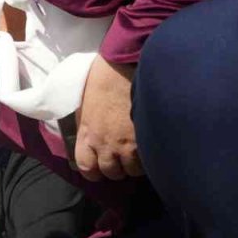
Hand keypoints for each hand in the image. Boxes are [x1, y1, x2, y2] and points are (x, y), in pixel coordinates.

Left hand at [74, 55, 140, 181]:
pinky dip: (151, 158)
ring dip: (136, 164)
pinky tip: (152, 147)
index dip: (94, 170)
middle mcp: (105, 144)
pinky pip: (150, 161)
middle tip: (123, 158)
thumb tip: (91, 138)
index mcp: (86, 134)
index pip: (85, 167)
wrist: (124, 65)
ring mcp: (128, 144)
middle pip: (111, 173)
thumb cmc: (102, 79)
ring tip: (140, 152)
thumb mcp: (86, 106)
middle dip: (117, 169)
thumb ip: (88, 127)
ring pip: (133, 171)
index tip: (100, 166)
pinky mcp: (147, 138)